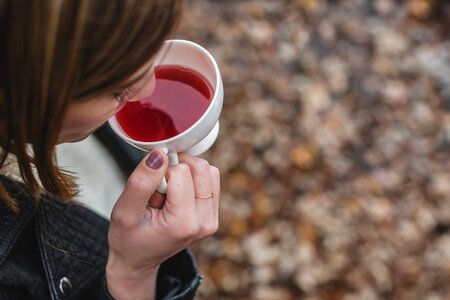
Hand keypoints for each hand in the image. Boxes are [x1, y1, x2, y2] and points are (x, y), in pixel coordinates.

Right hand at [106, 150, 219, 299]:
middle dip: (176, 171)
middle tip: (159, 193)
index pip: (180, 171)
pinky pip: (211, 179)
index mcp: (184, 224)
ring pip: (208, 171)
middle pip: (200, 168)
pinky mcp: (213, 214)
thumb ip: (141, 181)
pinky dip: (193, 179)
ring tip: (168, 195)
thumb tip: (159, 154)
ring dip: (185, 174)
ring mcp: (212, 219)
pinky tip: (177, 195)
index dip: (161, 174)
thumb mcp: (124, 210)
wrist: (137, 259)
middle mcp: (204, 223)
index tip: (152, 193)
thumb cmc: (129, 238)